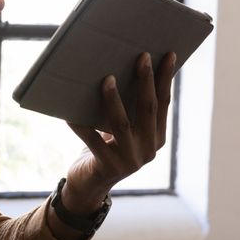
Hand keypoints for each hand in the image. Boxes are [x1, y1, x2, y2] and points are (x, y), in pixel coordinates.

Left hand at [61, 50, 175, 213]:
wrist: (89, 185)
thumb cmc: (104, 147)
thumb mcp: (122, 130)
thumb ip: (129, 110)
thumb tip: (121, 69)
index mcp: (157, 138)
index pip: (164, 103)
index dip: (165, 79)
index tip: (168, 54)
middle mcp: (148, 149)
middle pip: (147, 110)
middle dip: (145, 81)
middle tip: (142, 56)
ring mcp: (129, 160)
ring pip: (121, 124)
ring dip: (114, 100)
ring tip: (107, 79)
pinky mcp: (107, 167)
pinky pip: (92, 140)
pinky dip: (81, 124)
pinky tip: (70, 111)